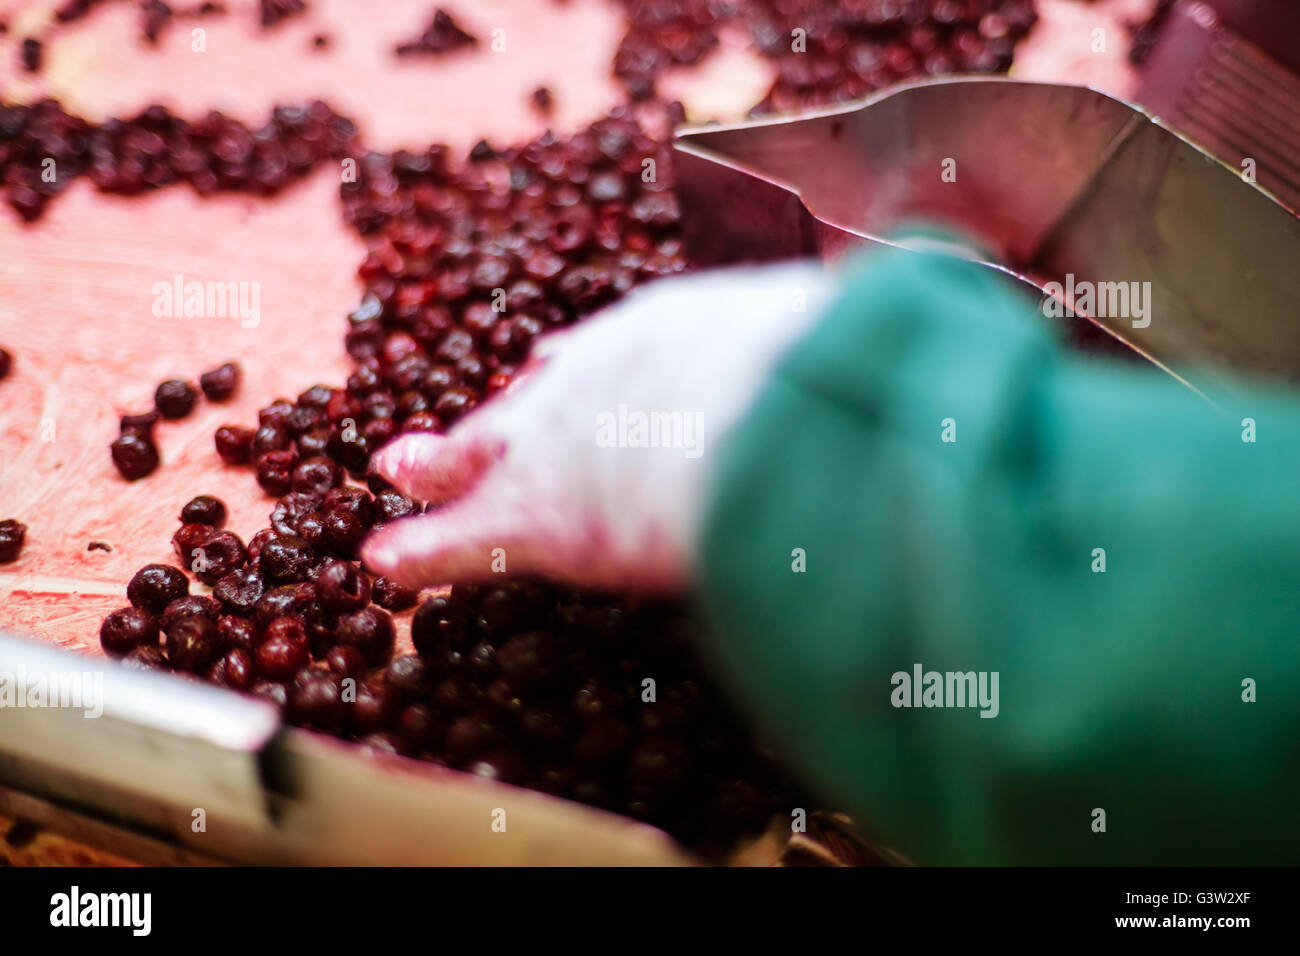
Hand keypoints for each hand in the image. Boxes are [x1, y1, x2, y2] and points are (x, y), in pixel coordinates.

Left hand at [361, 262, 834, 591]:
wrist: (774, 409)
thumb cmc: (823, 371)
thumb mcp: (838, 343)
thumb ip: (847, 352)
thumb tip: (916, 333)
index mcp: (673, 332)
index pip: (613, 350)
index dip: (580, 364)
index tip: (556, 359)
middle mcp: (601, 374)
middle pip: (535, 395)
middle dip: (500, 411)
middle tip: (468, 418)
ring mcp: (560, 442)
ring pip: (480, 454)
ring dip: (439, 466)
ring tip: (399, 469)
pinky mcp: (536, 515)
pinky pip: (462, 539)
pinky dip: (426, 554)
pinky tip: (385, 564)